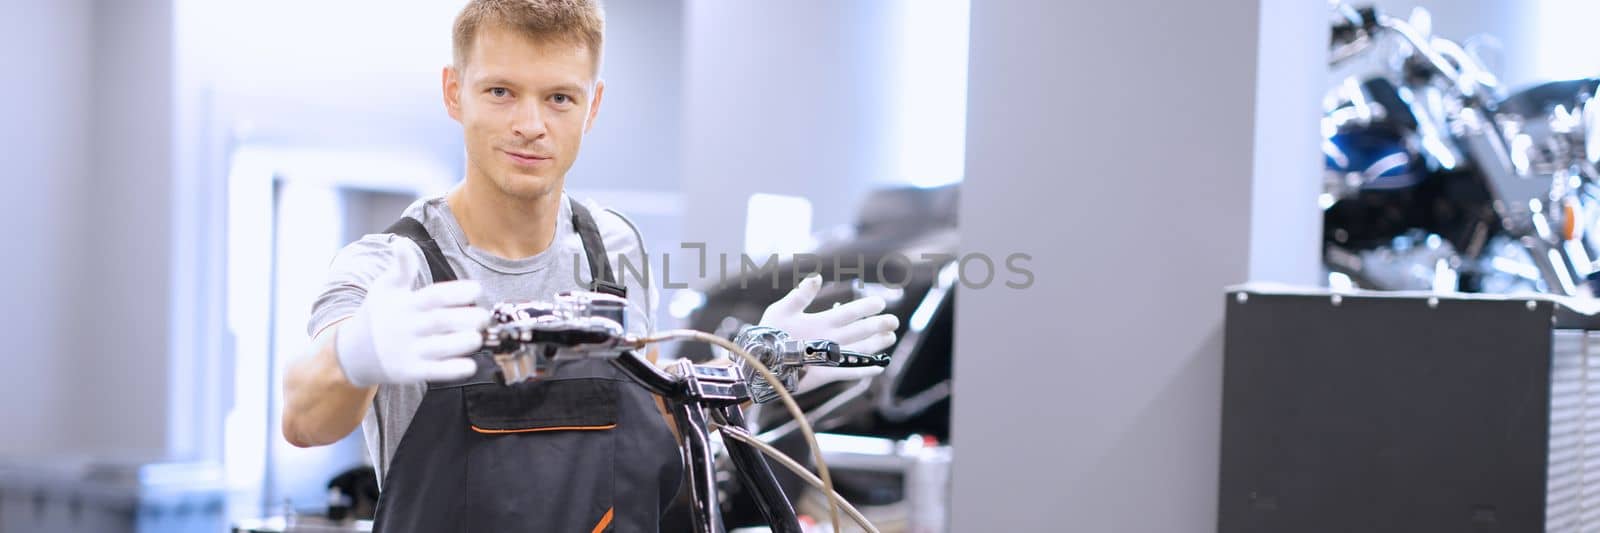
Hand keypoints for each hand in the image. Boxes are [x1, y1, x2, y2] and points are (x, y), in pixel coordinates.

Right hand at [335, 241, 489, 385]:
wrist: (353, 353)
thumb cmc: (377, 315)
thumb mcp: (384, 288)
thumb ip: (400, 268)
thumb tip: (401, 243)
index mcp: (404, 304)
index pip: (433, 296)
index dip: (456, 292)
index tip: (476, 289)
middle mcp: (406, 327)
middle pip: (440, 322)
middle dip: (467, 318)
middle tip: (484, 317)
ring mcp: (408, 351)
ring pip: (440, 348)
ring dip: (463, 343)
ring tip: (478, 337)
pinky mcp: (410, 372)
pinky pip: (435, 372)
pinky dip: (453, 370)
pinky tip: (470, 365)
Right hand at [758, 274, 898, 392]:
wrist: (759, 368)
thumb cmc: (769, 335)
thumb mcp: (780, 310)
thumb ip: (800, 294)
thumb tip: (817, 276)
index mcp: (819, 323)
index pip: (849, 312)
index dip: (866, 307)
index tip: (880, 302)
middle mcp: (829, 341)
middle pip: (860, 332)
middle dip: (879, 325)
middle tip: (895, 321)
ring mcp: (829, 359)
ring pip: (859, 351)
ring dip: (877, 345)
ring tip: (891, 338)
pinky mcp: (826, 375)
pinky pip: (850, 373)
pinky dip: (866, 370)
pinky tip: (879, 367)